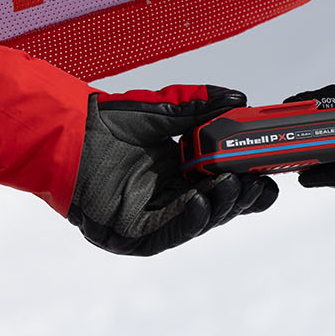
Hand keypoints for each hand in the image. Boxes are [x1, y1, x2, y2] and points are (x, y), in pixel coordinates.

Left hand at [69, 87, 276, 255]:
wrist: (67, 132)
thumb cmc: (107, 123)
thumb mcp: (164, 111)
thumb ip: (200, 108)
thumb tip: (239, 100)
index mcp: (180, 175)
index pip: (223, 185)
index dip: (247, 182)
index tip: (267, 172)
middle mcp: (170, 199)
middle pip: (217, 207)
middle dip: (240, 197)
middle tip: (257, 181)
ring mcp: (153, 219)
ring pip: (197, 222)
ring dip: (219, 207)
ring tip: (234, 186)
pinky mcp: (133, 235)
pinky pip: (168, 232)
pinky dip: (188, 220)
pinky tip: (202, 203)